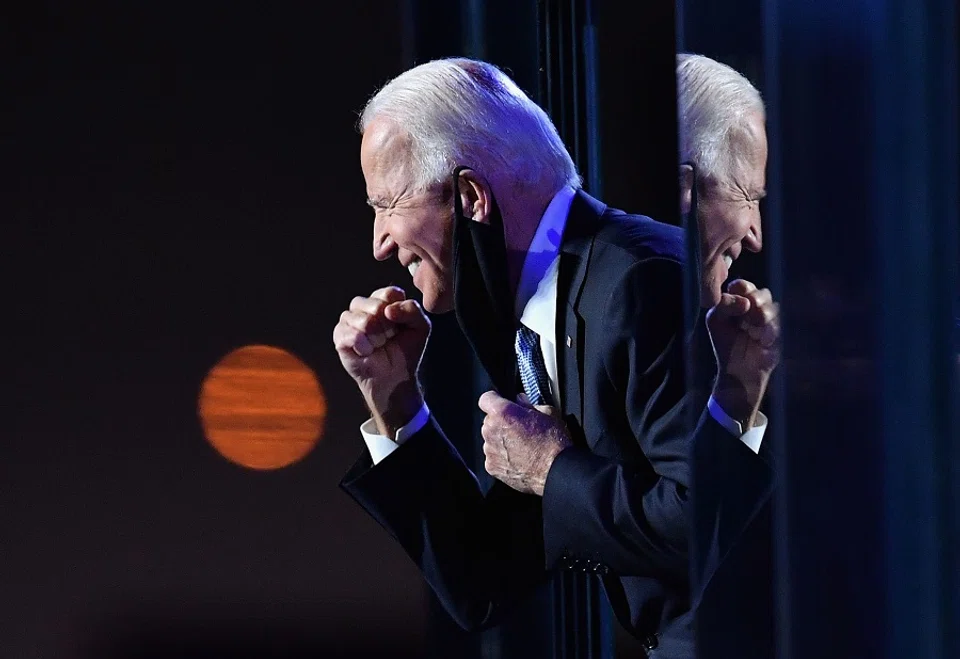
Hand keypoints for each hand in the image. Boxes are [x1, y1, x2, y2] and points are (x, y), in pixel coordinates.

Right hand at [333, 286, 430, 435]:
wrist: (394, 377)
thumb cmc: (406, 351)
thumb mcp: (421, 327)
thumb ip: (412, 310)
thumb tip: (388, 310)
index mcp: (383, 300)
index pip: (390, 293)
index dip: (399, 312)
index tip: (401, 326)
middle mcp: (364, 306)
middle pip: (376, 305)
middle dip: (388, 327)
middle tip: (389, 339)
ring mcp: (349, 320)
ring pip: (363, 320)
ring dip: (377, 338)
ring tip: (378, 346)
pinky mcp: (340, 336)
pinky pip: (351, 334)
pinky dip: (364, 346)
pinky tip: (367, 351)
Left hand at [478, 391, 572, 495]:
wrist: (554, 471)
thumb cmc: (553, 443)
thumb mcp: (547, 413)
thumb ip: (528, 403)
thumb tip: (521, 401)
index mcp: (502, 412)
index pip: (486, 399)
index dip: (495, 400)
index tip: (501, 403)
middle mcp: (491, 430)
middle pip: (489, 420)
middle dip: (501, 422)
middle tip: (519, 428)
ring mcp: (489, 449)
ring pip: (490, 439)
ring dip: (501, 440)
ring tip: (521, 446)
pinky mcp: (491, 466)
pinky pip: (493, 456)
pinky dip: (502, 457)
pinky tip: (518, 458)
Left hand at [706, 279, 780, 427]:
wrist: (738, 370)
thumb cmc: (725, 343)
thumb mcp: (716, 321)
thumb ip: (723, 305)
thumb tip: (744, 301)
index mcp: (739, 301)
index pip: (743, 285)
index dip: (742, 287)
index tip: (737, 294)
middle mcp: (756, 307)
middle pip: (762, 293)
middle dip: (756, 300)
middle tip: (747, 313)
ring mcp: (770, 319)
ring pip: (773, 308)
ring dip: (761, 317)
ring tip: (752, 332)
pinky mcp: (780, 333)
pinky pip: (779, 326)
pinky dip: (768, 332)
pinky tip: (761, 341)